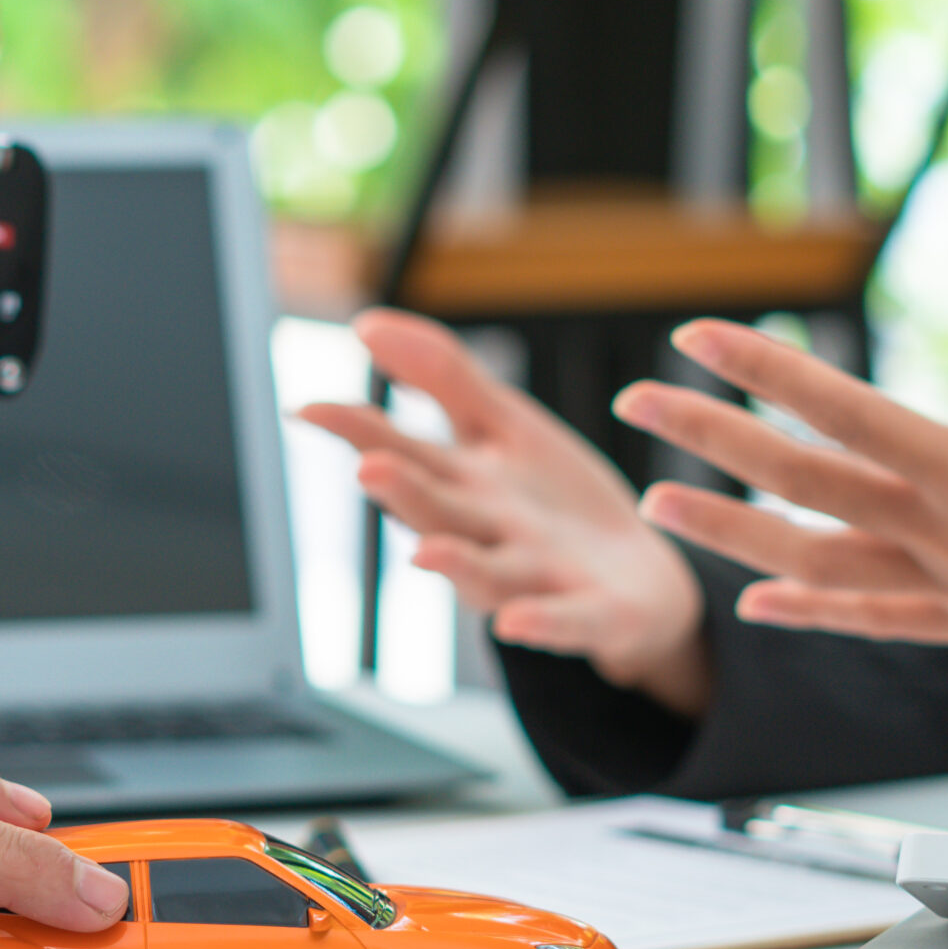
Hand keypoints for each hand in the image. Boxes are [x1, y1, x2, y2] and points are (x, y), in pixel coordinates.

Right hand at [299, 308, 711, 717]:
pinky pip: (564, 622)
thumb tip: (366, 323)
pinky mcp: (594, 615)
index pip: (402, 452)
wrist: (642, 580)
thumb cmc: (556, 505)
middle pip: (439, 513)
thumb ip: (440, 377)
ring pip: (488, 573)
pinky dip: (539, 625)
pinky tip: (513, 623)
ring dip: (457, 565)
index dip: (356, 431)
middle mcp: (488, 535)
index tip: (305, 408)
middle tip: (370, 468)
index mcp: (463, 486)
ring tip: (427, 552)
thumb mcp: (503, 427)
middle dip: (405, 495)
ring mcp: (536, 579)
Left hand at [612, 280, 947, 760]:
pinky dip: (807, 611)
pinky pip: (869, 620)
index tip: (701, 339)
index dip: (768, 374)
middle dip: (711, 438)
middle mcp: (946, 539)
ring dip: (727, 531)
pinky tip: (754, 604)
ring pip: (812, 559)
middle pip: (802, 482)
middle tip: (633, 400)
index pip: (847, 416)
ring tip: (656, 504)